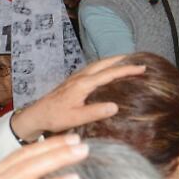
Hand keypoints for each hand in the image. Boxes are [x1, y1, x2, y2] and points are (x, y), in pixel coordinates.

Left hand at [11, 56, 146, 141]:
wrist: (37, 115)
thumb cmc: (55, 117)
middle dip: (121, 60)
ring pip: (98, 64)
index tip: (142, 67)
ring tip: (126, 61)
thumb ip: (95, 112)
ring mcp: (76, 77)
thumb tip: (115, 107)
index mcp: (83, 84)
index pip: (109, 74)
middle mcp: (80, 77)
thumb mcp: (76, 118)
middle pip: (104, 63)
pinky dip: (104, 66)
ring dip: (112, 61)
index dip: (126, 70)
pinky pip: (92, 68)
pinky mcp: (73, 81)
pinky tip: (106, 71)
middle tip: (137, 60)